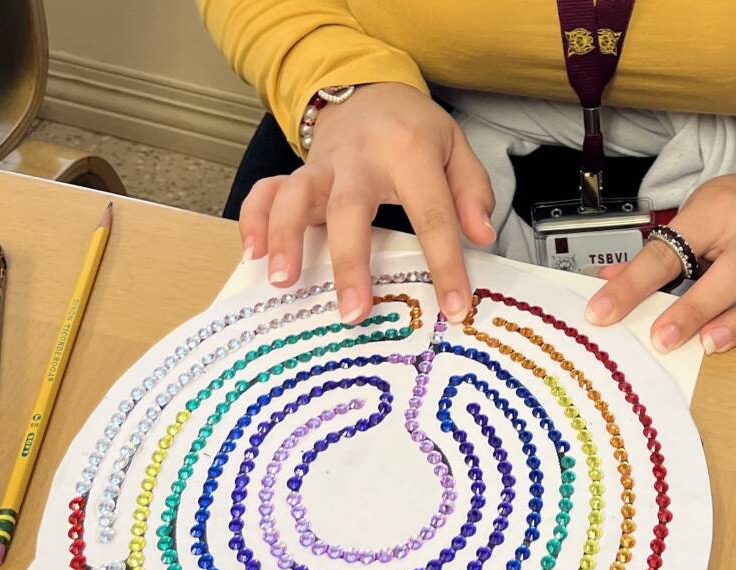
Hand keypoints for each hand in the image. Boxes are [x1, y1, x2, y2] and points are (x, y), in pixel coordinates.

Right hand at [240, 83, 495, 323]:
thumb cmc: (414, 132)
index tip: (453, 308)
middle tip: (354, 312)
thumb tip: (482, 238)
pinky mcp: (297, 174)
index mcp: (409, 154)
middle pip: (350, 209)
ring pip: (296, 197)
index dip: (445, 264)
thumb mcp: (456, 149)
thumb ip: (472, 192)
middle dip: (350, 262)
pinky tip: (252, 255)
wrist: (367, 91)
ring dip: (285, 237)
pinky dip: (253, 219)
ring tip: (282, 281)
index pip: (432, 214)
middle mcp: (359, 161)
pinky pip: (266, 192)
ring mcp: (322, 168)